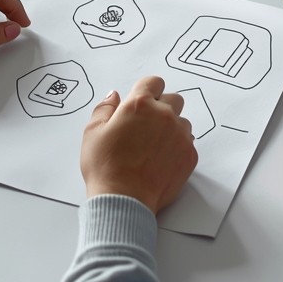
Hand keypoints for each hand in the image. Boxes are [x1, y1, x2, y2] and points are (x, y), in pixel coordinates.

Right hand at [81, 76, 197, 213]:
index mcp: (140, 104)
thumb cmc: (105, 166)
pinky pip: (188, 142)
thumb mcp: (92, 132)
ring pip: (182, 121)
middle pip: (173, 99)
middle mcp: (164, 115)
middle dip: (162, 107)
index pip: (154, 82)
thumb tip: (113, 96)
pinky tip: (161, 160)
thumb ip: (104, 108)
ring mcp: (180, 135)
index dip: (147, 91)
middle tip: (146, 126)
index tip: (141, 103)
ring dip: (171, 128)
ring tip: (153, 147)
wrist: (124, 199)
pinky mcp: (189, 154)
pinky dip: (177, 147)